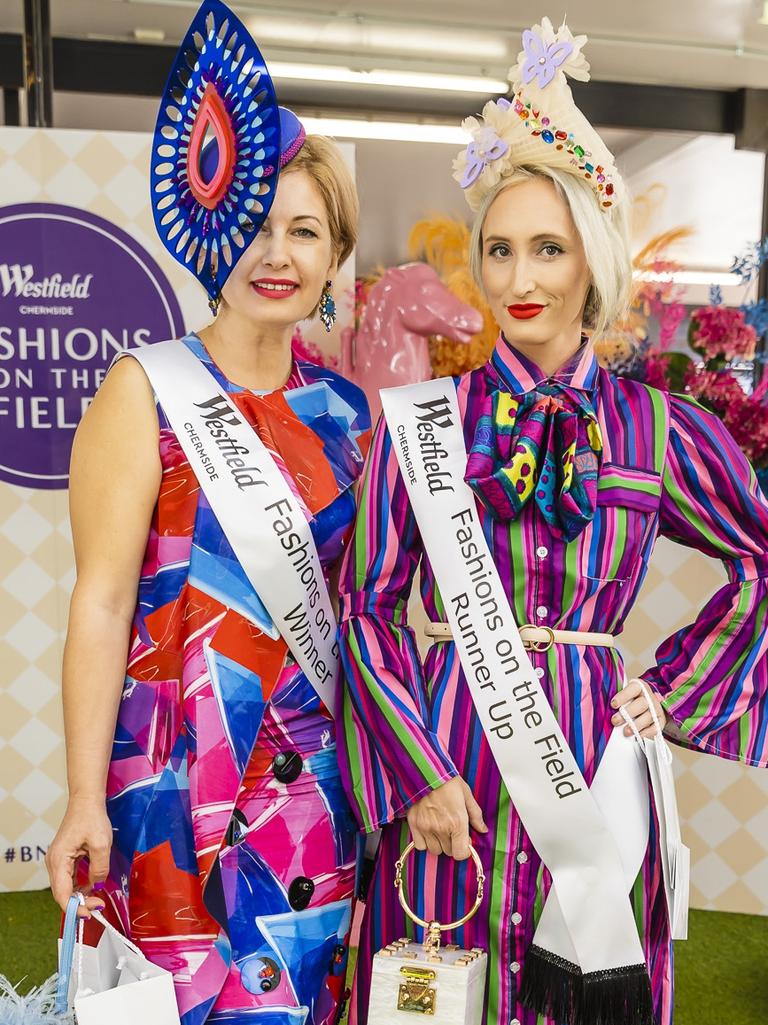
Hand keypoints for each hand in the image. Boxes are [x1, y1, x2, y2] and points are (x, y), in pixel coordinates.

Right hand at [46, 795, 111, 917]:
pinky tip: (91, 886)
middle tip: (98, 906)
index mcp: (59, 860)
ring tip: (96, 900)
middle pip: (62, 893)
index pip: (62, 894)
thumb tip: (98, 884)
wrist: (86, 801)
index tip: (92, 912)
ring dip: (79, 895)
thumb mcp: (101, 844)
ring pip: (65, 887)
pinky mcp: (64, 858)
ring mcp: (57, 861)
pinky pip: (68, 878)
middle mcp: (54, 863)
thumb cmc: (92, 818)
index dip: (76, 907)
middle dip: (79, 903)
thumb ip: (100, 868)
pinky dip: (78, 886)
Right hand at [406, 777, 487, 860]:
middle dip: (452, 844)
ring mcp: (426, 827)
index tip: (463, 840)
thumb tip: (483, 829)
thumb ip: (475, 814)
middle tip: (451, 830)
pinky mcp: (414, 824)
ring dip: (438, 843)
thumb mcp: (466, 794)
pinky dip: (424, 841)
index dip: (463, 849)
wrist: (424, 769)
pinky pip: (420, 846)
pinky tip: (427, 829)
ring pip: (434, 850)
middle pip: (448, 852)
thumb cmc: (447, 780)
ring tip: (439, 828)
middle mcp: (442, 828)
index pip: (461, 854)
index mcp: (458, 821)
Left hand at [611, 678, 667, 738]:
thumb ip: (616, 699)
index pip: (633, 689)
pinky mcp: (660, 721)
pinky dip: (646, 733)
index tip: (613, 704)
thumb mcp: (623, 695)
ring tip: (625, 732)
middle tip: (615, 721)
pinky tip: (638, 736)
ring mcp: (656, 709)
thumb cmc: (630, 700)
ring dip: (636, 725)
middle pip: (641, 704)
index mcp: (639, 687)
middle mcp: (649, 697)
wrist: (647, 706)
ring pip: (648, 716)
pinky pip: (655, 728)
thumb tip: (601, 706)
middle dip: (627, 713)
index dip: (623, 696)